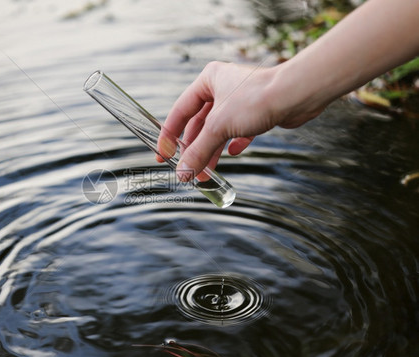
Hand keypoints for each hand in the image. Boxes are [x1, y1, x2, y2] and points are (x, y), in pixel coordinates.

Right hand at [157, 61, 319, 180]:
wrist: (297, 95)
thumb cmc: (257, 99)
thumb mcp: (219, 128)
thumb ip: (198, 151)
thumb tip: (183, 173)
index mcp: (207, 80)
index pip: (180, 111)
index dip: (169, 135)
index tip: (163, 154)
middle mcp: (222, 87)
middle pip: (199, 123)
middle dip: (194, 148)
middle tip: (188, 170)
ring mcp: (240, 99)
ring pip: (219, 129)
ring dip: (212, 151)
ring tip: (207, 173)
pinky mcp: (257, 110)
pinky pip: (239, 130)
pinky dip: (234, 143)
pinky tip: (233, 152)